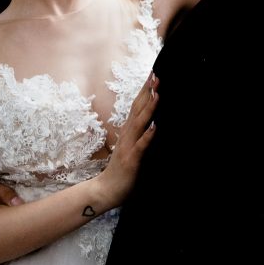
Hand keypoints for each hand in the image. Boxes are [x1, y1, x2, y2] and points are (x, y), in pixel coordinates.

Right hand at [95, 72, 158, 209]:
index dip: (144, 90)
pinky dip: (148, 135)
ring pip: (139, 123)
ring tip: (158, 94)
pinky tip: (155, 126)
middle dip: (147, 92)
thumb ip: (139, 135)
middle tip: (156, 75)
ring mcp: (128, 146)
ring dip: (149, 108)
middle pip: (137, 108)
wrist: (105, 190)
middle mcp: (127, 134)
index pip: (137, 106)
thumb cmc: (121, 170)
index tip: (153, 74)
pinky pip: (141, 145)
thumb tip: (151, 123)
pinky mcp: (131, 159)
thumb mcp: (131, 148)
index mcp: (128, 131)